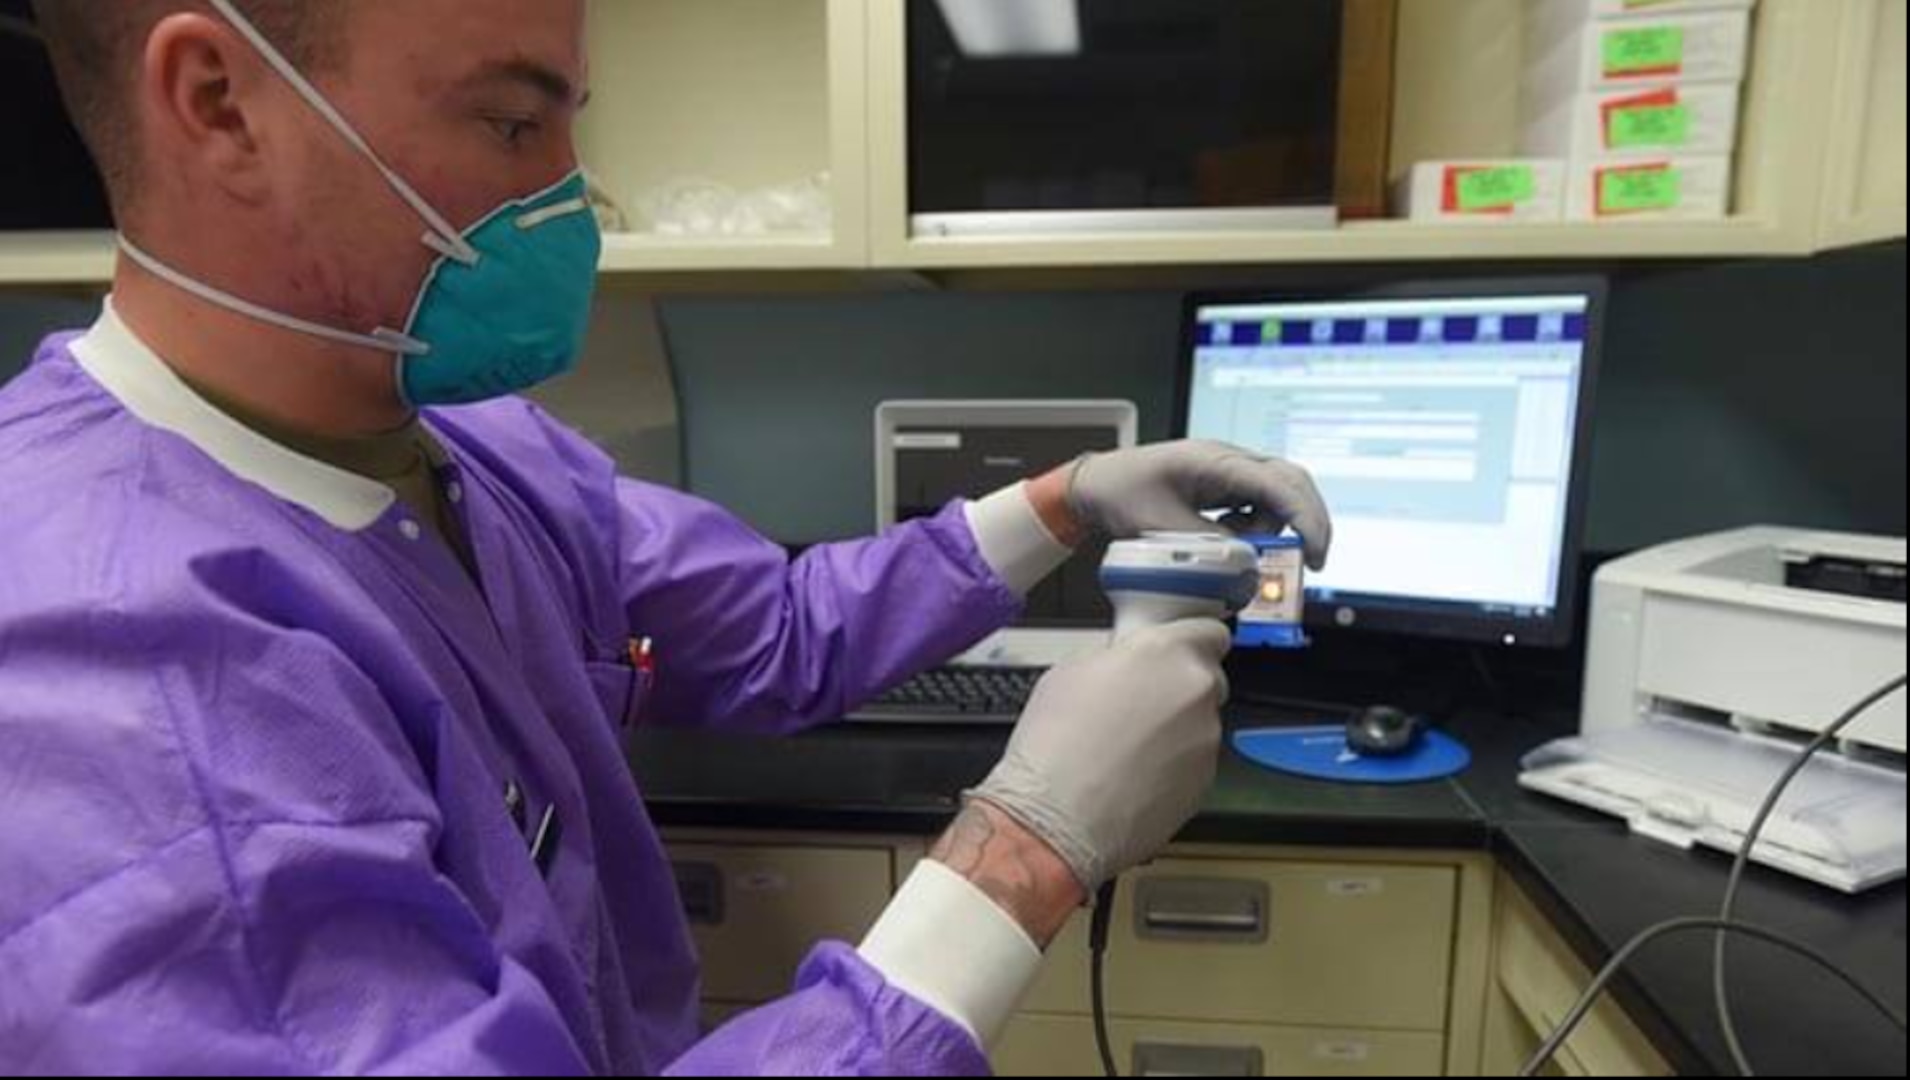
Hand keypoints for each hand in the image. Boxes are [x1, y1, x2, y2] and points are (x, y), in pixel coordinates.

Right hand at [963, 619, 1233, 893]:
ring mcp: (1206, 740)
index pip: (1209, 631)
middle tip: (1137, 702)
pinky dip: (1172, 765)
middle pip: (1206, 678)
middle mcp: (1197, 692)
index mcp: (1167, 652)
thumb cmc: (1055, 745)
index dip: (1189, 641)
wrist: (1057, 818)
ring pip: (1199, 723)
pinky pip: (1194, 761)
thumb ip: (1118, 657)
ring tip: (1126, 748)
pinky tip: (1133, 775)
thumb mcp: (1071, 671)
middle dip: (1177, 687)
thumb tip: (1127, 662)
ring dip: (1174, 729)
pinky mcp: (1206, 782)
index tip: (1173, 651)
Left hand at [1032, 440, 1333, 569]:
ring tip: (1240, 548)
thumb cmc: (1122, 492)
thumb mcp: (1163, 527)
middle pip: (1292, 482)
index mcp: (1216, 461)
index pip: (1278, 484)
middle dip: (1308, 521)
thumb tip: (1248, 563)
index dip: (1305, 518)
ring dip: (1273, 528)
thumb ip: (1209, 546)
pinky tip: (1230, 539)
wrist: (1097, 483)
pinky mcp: (1224, 487)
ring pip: (1277, 497)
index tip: (1314, 552)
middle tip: (1309, 560)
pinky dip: (1256, 528)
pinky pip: (1257, 506)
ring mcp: (1229, 472)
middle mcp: (1229, 461)